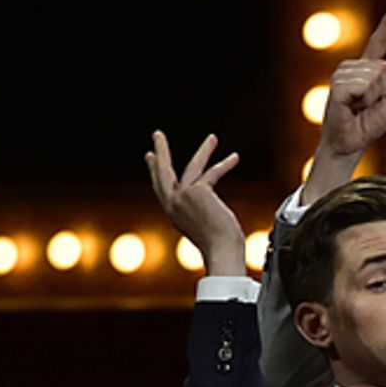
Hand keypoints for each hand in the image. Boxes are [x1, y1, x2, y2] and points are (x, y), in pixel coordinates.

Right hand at [145, 131, 244, 275]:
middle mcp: (173, 204)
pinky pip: (212, 173)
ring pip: (193, 167)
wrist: (221, 251)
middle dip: (162, 151)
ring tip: (213, 138)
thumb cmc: (220, 246)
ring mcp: (183, 197)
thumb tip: (210, 205)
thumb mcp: (205, 227)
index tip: (150, 157)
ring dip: (205, 151)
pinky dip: (225, 165)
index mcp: (173, 214)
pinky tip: (234, 158)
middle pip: (163, 172)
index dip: (155, 171)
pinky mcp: (197, 191)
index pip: (161, 188)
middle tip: (157, 135)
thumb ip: (201, 212)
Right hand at [304, 2, 385, 203]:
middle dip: (384, 90)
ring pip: (375, 76)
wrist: (350, 144)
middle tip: (368, 105)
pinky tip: (353, 107)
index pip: (379, 42)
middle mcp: (353, 67)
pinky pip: (364, 86)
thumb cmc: (369, 125)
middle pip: (384, 67)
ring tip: (359, 107)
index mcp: (367, 69)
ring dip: (374, 97)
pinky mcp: (337, 85)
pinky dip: (364, 99)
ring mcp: (342, 74)